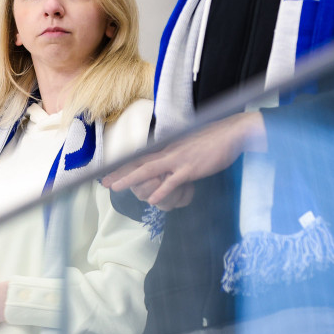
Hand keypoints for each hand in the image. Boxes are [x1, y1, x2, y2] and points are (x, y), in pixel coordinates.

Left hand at [102, 112, 264, 208]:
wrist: (230, 133)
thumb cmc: (213, 141)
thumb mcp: (191, 148)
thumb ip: (179, 157)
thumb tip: (172, 167)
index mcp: (169, 148)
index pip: (142, 157)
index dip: (125, 165)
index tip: (110, 172)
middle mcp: (169, 152)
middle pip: (139, 163)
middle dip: (120, 173)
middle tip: (104, 182)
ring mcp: (178, 160)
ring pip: (148, 170)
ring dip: (131, 179)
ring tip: (116, 188)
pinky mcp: (190, 168)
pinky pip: (173, 181)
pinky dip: (162, 191)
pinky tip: (152, 200)